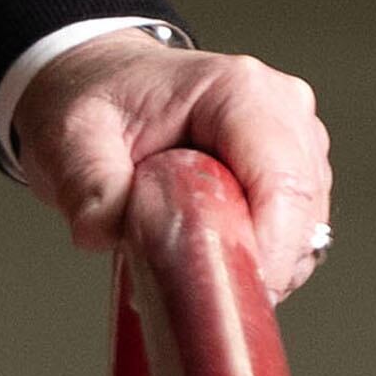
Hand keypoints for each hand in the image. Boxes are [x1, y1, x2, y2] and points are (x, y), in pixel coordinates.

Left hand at [11, 31, 330, 298]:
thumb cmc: (95, 96)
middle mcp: (281, 110)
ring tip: (187, 263)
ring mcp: (295, 141)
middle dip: (256, 266)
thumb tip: (106, 233)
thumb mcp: (72, 137)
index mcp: (238, 91)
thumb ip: (90, 188)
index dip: (268, 249)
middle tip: (189, 288)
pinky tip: (207, 256)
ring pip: (304, 233)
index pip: (282, 182)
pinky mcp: (292, 173)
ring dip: (254, 265)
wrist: (100, 82)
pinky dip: (256, 260)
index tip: (227, 293)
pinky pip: (295, 237)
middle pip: (302, 214)